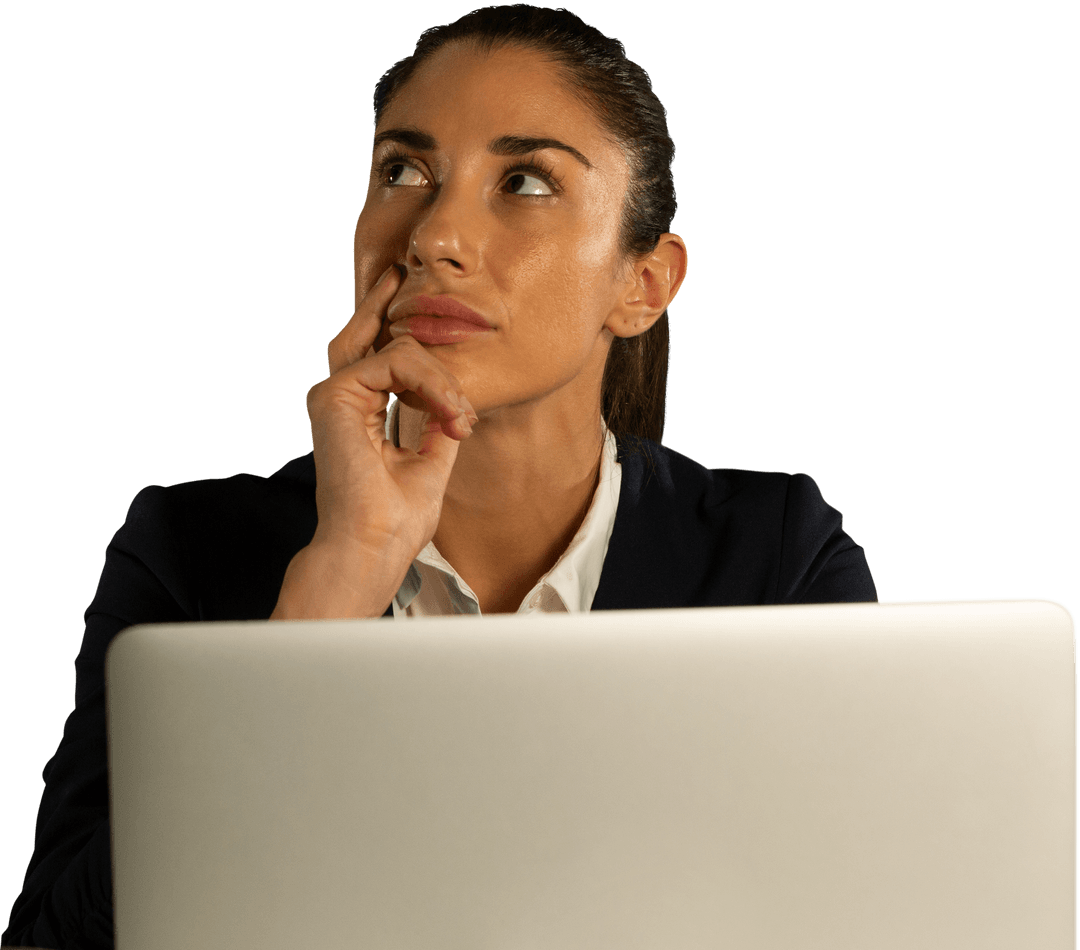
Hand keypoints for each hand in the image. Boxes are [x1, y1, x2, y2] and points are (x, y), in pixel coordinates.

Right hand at [305, 265, 477, 563]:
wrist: (373, 547)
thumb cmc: (396, 518)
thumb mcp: (431, 460)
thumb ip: (438, 421)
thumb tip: (456, 400)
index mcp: (356, 410)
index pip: (380, 358)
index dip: (415, 347)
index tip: (459, 388)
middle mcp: (339, 396)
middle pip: (368, 333)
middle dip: (390, 302)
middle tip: (405, 270)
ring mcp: (333, 392)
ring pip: (399, 348)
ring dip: (442, 377)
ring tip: (462, 414)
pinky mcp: (335, 395)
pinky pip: (397, 361)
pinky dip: (434, 383)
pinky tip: (452, 412)